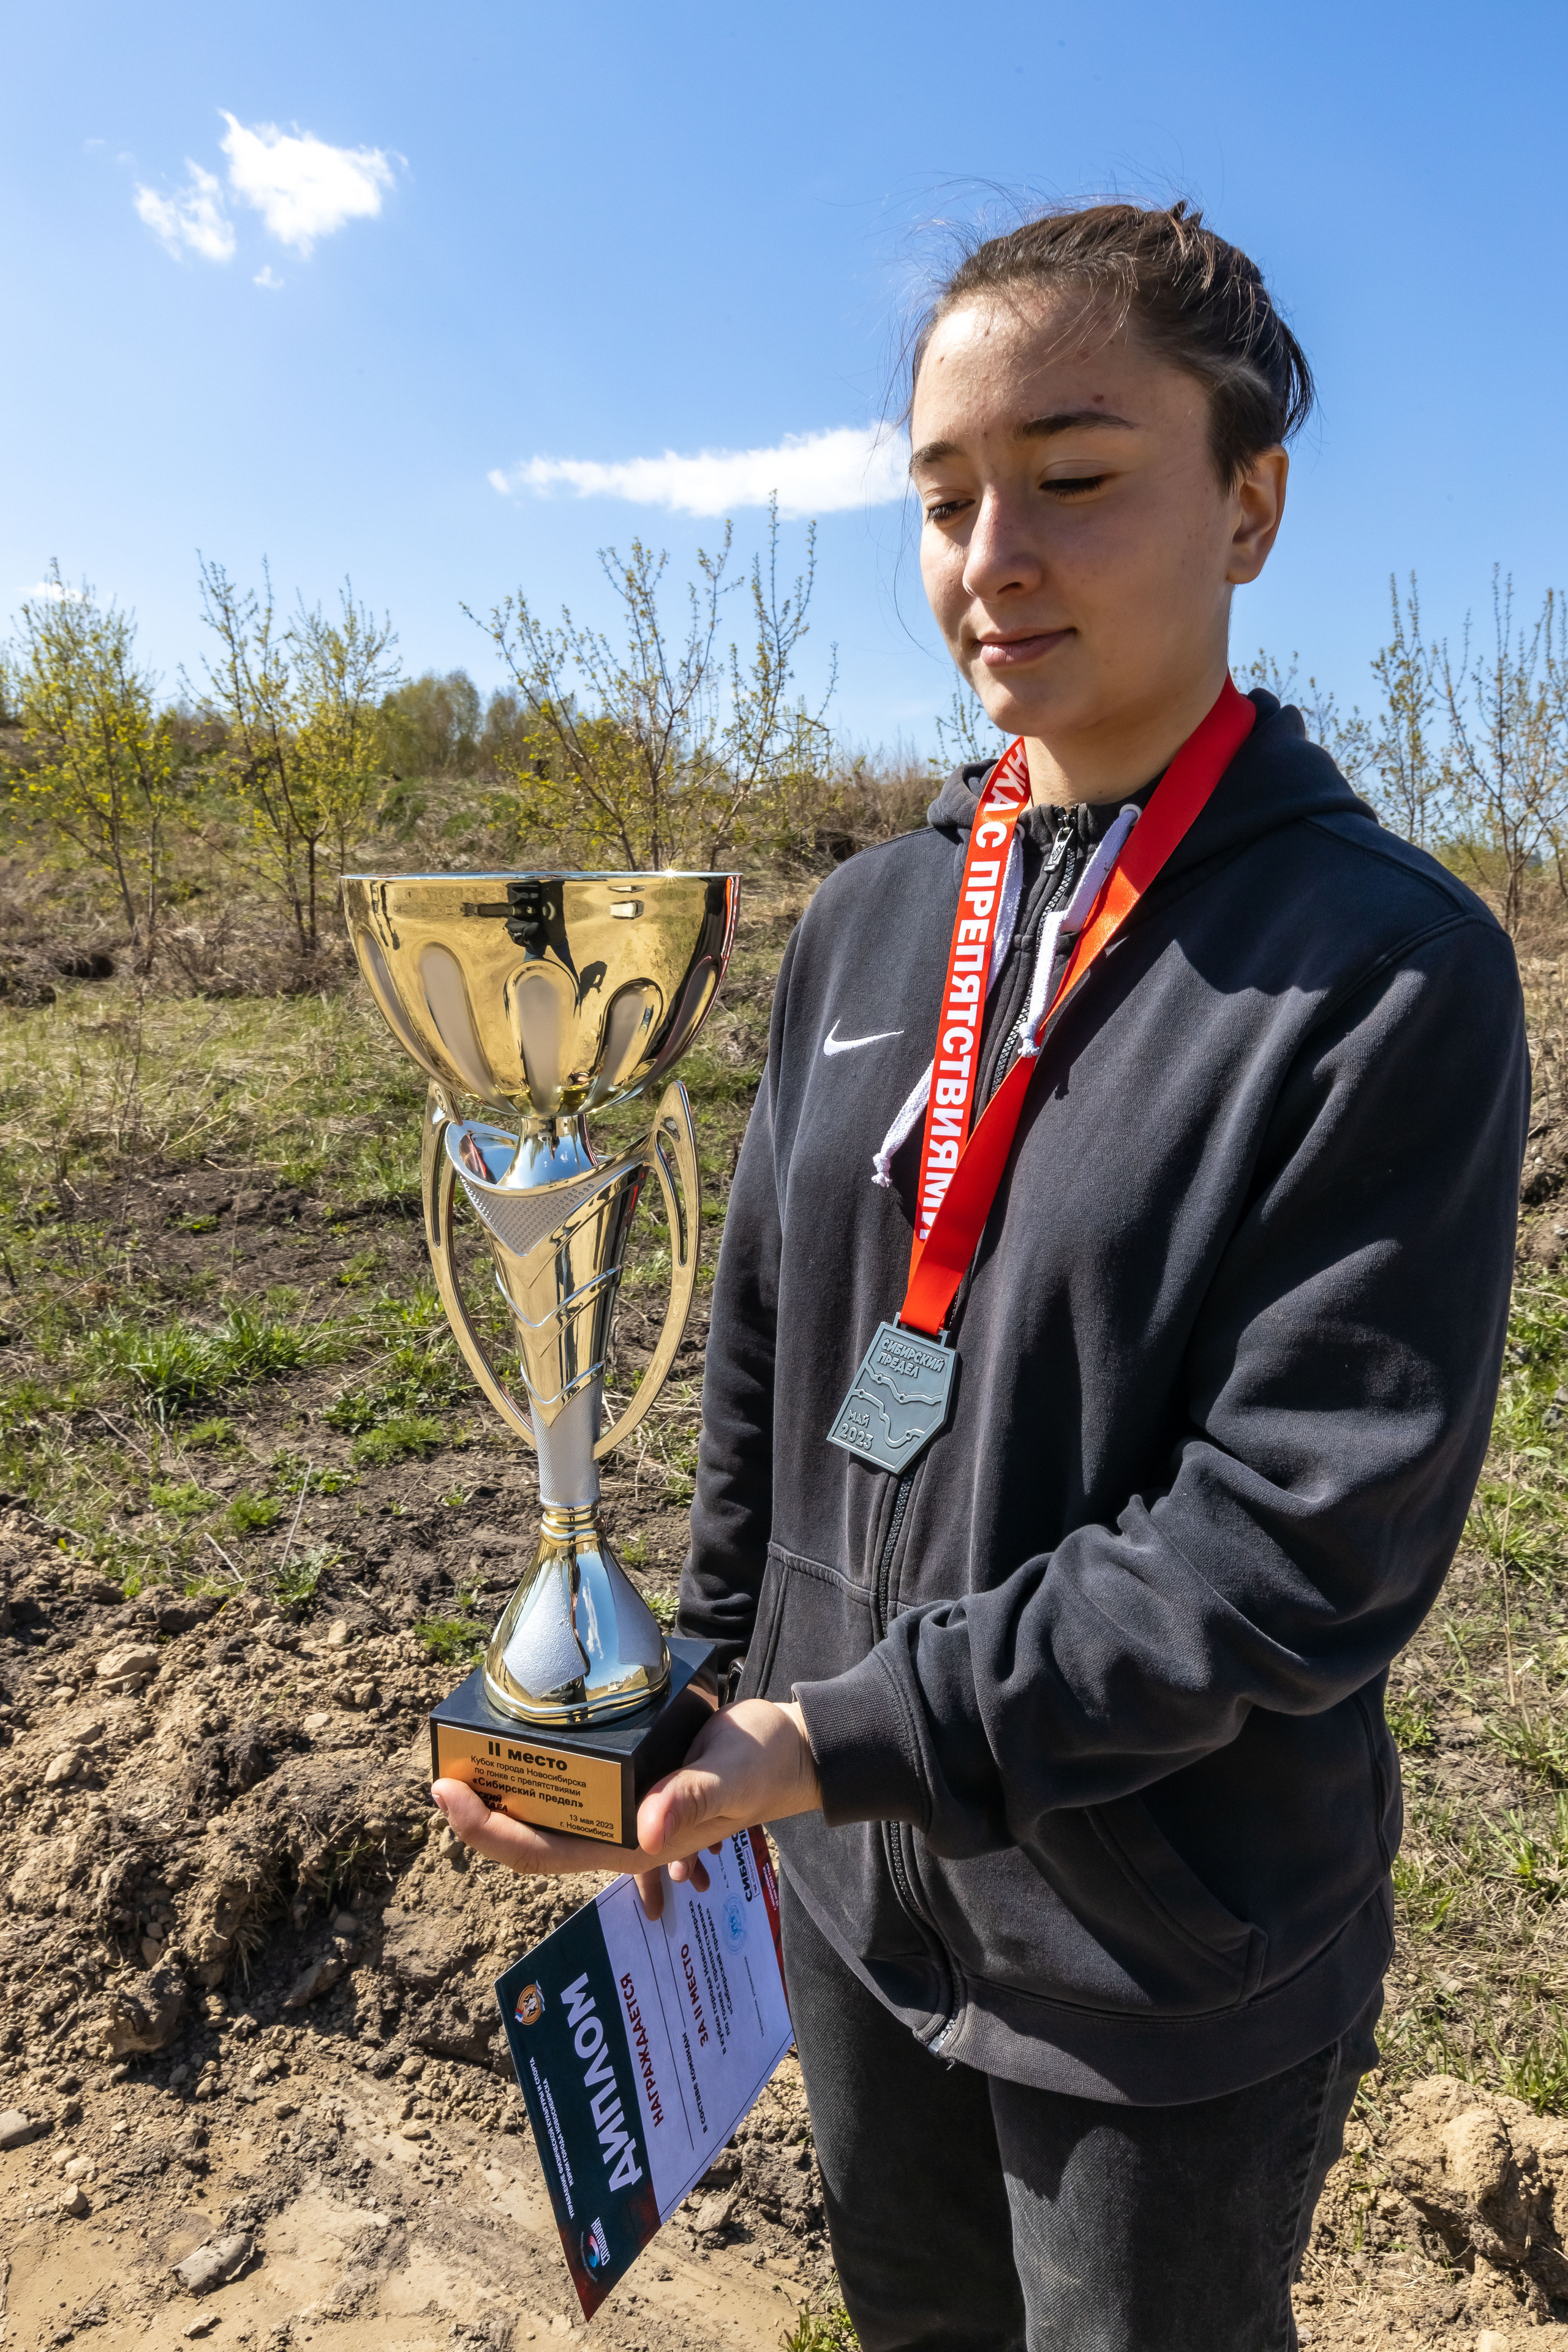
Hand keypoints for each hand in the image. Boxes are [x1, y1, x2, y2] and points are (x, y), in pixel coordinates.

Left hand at [431, 1699, 819, 1920]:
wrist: (791, 1751)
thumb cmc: (761, 1765)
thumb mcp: (729, 1775)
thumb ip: (692, 1800)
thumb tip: (649, 1830)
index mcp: (632, 1845)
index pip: (541, 1852)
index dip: (487, 1831)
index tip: (448, 1794)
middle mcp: (617, 1834)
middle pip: (529, 1838)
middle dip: (479, 1812)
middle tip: (439, 1769)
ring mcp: (620, 1810)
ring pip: (544, 1814)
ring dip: (501, 1792)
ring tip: (464, 1753)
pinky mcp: (627, 1781)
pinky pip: (568, 1786)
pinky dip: (535, 1769)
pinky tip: (519, 1741)